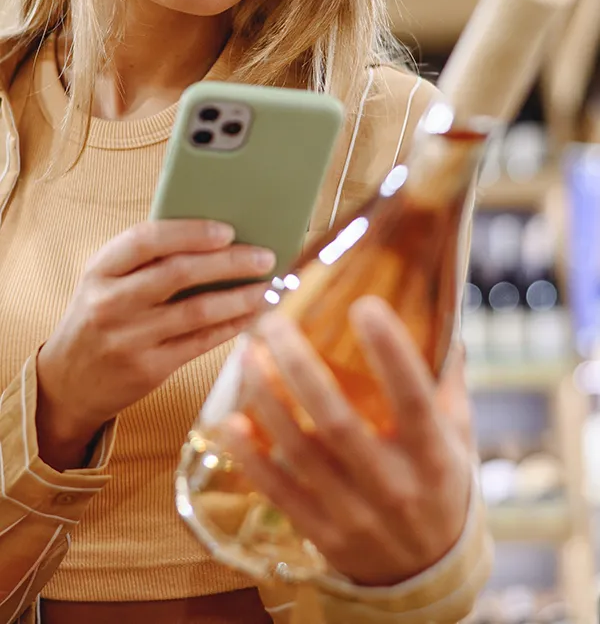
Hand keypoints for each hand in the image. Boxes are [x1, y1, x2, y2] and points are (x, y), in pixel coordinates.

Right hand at [36, 219, 273, 469]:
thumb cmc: (99, 316)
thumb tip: (216, 237)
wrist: (67, 382)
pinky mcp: (149, 370)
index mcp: (100, 269)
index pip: (146, 240)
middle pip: (179, 273)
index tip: (227, 229)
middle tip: (265, 256)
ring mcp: (129, 339)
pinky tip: (253, 313)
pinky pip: (201, 342)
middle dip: (230, 262)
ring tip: (271, 286)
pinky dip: (233, 325)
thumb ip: (147, 259)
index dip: (190, 232)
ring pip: (197, 311)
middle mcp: (111, 303)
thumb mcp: (106, 280)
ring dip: (241, 296)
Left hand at [222, 296, 472, 587]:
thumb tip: (441, 314)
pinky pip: (278, 491)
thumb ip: (446, 378)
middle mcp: (393, 485)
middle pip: (340, 422)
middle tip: (274, 323)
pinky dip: (251, 456)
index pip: (414, 398)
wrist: (428, 574)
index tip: (364, 305)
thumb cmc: (440, 485)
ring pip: (301, 452)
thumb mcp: (458, 436)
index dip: (390, 352)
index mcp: (433, 456)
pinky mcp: (322, 534)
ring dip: (267, 401)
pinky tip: (230, 420)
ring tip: (247, 355)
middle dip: (301, 368)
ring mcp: (354, 513)